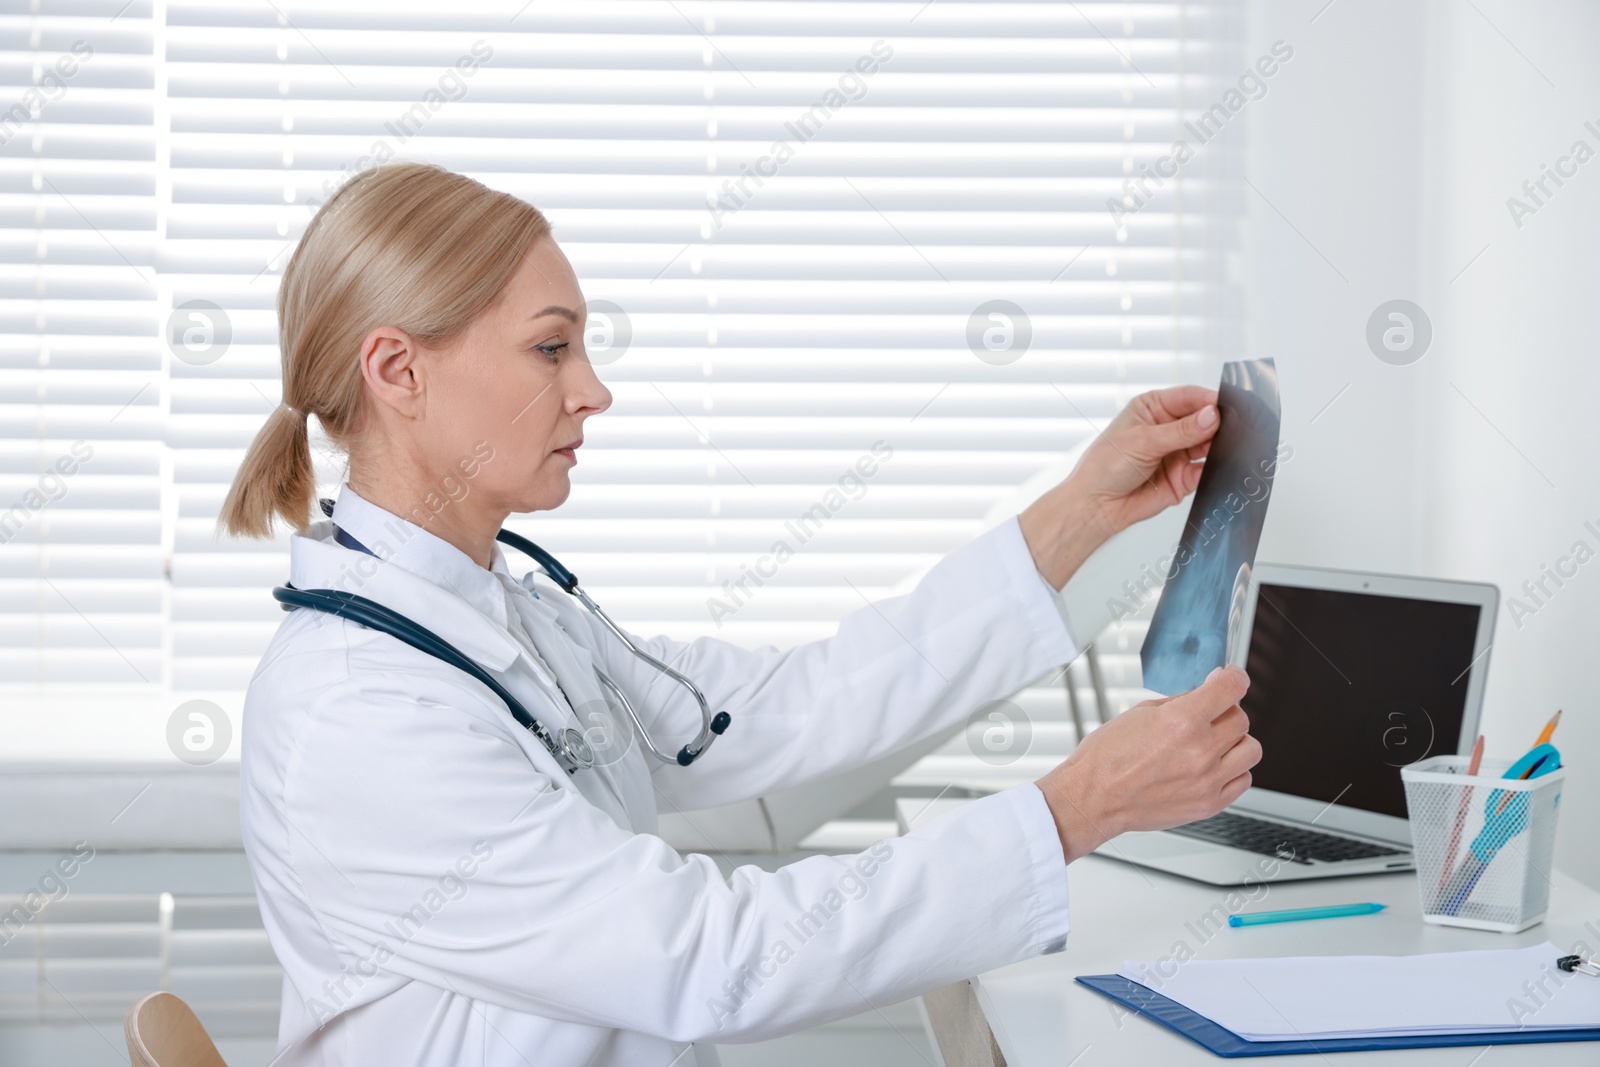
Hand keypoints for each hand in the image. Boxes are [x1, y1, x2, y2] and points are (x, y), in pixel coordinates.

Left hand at [1019, 385, 1218, 588]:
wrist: (1098, 506)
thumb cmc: (1105, 467)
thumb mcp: (1142, 442)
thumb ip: (1180, 431)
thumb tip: (1211, 416)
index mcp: (1154, 408)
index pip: (1189, 397)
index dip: (1208, 400)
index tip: (1226, 406)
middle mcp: (1168, 428)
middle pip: (1204, 419)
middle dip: (1218, 424)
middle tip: (1230, 428)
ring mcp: (1178, 452)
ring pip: (1209, 444)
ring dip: (1218, 446)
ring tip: (1220, 448)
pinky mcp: (1184, 476)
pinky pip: (1207, 469)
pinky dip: (1214, 468)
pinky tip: (1214, 467)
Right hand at [1034, 665, 1258, 862]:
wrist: (1094, 798)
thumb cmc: (1107, 758)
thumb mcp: (1140, 713)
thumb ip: (1180, 702)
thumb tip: (1205, 693)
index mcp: (1181, 721)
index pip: (1232, 688)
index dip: (1235, 677)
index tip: (1231, 677)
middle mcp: (1199, 750)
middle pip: (1241, 719)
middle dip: (1225, 711)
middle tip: (1208, 716)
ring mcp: (1207, 780)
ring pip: (1251, 749)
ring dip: (1234, 742)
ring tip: (1213, 744)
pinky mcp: (1209, 803)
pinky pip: (1243, 779)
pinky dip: (1233, 770)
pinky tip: (1211, 766)